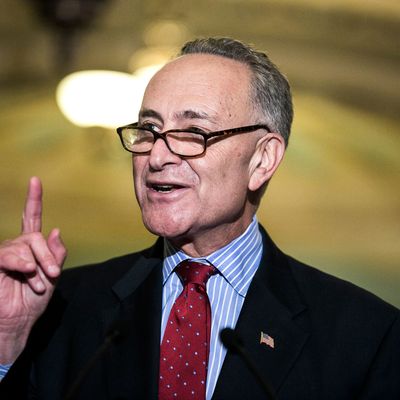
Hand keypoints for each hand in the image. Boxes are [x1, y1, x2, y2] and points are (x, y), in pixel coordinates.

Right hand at [0, 177, 66, 362]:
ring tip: (38, 283)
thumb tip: (55, 230)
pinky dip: (22, 264)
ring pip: (24, 245)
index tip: (35, 180)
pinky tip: (28, 273)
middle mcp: (17, 247)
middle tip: (52, 275)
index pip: (31, 218)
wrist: (18, 322)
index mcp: (32, 247)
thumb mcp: (52, 275)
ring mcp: (5, 255)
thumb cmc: (34, 301)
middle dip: (47, 256)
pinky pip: (8, 256)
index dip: (33, 199)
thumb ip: (55, 253)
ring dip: (37, 265)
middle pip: (34, 236)